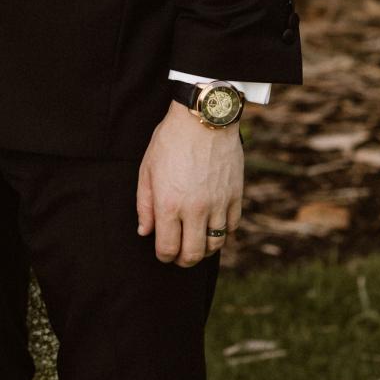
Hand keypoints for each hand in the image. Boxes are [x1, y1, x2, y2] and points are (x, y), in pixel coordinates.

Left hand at [136, 101, 242, 265]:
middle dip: (183, 260)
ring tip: (196, 242)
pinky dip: (222, 232)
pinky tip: (213, 225)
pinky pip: (231, 227)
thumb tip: (145, 231)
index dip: (163, 256)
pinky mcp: (235, 196)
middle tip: (179, 255)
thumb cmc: (171, 140)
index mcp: (169, 204)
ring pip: (215, 245)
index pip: (167, 248)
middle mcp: (195, 209)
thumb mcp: (147, 168)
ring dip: (204, 249)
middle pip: (193, 254)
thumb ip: (145, 204)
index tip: (163, 253)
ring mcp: (218, 204)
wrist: (203, 118)